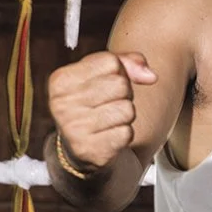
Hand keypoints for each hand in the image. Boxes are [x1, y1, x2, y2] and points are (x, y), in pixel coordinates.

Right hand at [47, 51, 156, 170]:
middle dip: (124, 94)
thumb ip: (128, 62)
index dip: (119, 72)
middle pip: (121, 85)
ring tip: (108, 120)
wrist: (80, 148)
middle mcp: (61, 104)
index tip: (105, 85)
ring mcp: (73, 128)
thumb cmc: (93, 105)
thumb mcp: (103, 75)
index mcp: (61, 80)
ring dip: (125, 116)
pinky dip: (124, 134)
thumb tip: (150, 76)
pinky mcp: (89, 150)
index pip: (111, 62)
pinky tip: (107, 136)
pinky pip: (127, 133)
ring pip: (127, 110)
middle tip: (108, 104)